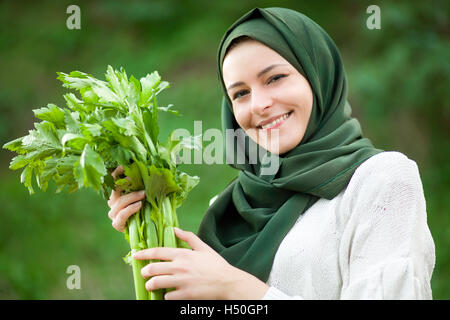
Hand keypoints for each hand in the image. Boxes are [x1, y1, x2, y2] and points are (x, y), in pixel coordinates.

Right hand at [107, 166, 145, 231]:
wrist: (144, 229)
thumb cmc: (145, 209)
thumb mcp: (145, 195)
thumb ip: (144, 186)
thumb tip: (154, 173)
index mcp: (117, 194)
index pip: (112, 181)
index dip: (116, 173)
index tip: (123, 166)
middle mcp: (113, 203)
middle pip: (115, 191)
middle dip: (125, 183)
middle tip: (137, 179)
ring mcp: (113, 214)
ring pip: (119, 203)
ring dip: (132, 197)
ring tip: (143, 194)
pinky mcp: (117, 224)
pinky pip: (122, 215)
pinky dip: (130, 209)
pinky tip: (139, 205)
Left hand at [133, 227, 268, 299]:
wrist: (228, 283)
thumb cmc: (216, 265)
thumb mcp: (204, 247)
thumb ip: (188, 237)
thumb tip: (174, 229)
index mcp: (183, 254)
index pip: (158, 252)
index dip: (144, 253)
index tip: (135, 255)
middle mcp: (179, 267)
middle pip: (152, 269)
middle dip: (145, 272)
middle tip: (145, 274)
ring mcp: (181, 282)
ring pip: (156, 283)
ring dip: (151, 285)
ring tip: (151, 286)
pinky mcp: (184, 295)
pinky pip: (167, 296)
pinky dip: (166, 296)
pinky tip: (169, 294)